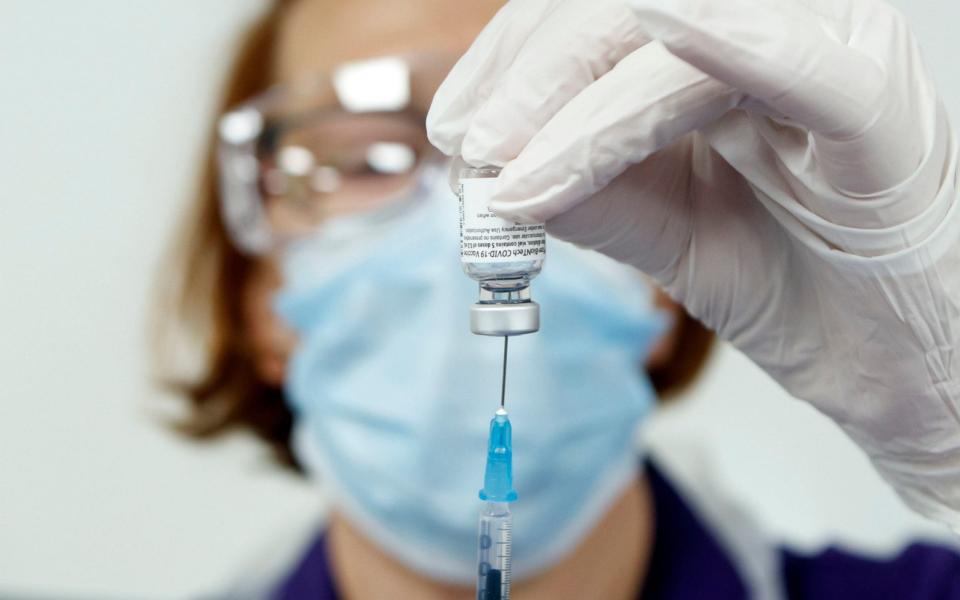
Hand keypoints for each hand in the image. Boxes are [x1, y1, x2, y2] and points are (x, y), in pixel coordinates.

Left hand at [427, 0, 959, 526]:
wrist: (888, 363)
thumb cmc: (792, 282)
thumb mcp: (664, 227)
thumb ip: (588, 187)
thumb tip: (492, 168)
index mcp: (728, 46)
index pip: (601, 15)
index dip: (515, 57)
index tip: (457, 127)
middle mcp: (781, 28)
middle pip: (625, 6)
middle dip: (534, 73)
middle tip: (475, 147)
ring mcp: (833, 53)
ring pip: (676, 33)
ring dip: (582, 96)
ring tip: (515, 166)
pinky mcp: (876, 107)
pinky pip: (794, 62)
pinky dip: (720, 44)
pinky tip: (659, 35)